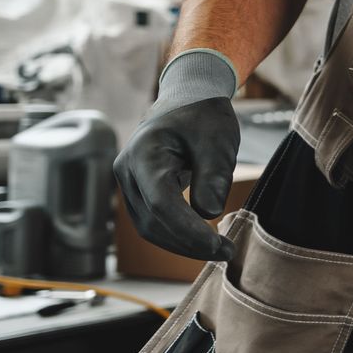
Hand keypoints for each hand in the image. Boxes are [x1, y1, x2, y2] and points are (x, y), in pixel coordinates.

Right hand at [113, 50, 240, 261]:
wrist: (188, 99)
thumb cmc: (204, 116)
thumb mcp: (217, 140)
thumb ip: (213, 174)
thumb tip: (209, 213)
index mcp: (143, 154)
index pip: (161, 203)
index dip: (188, 230)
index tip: (218, 245)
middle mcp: (126, 170)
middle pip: (152, 221)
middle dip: (188, 243)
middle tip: (226, 253)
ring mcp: (129, 182)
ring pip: (149, 227)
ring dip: (182, 244)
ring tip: (218, 250)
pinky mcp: (138, 191)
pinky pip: (152, 221)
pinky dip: (176, 234)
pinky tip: (203, 241)